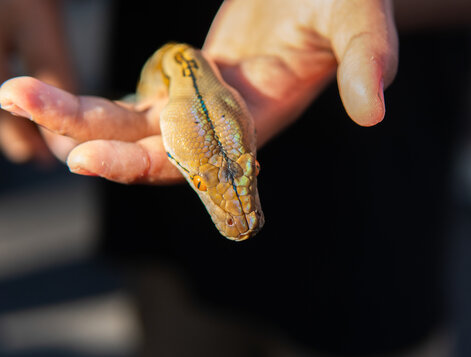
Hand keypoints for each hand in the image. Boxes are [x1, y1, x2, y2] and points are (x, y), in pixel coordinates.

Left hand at [0, 0, 397, 183]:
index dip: (143, 166)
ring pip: (131, 125)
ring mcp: (200, 105)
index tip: (85, 157)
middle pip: (148, 148)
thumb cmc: (342, 3)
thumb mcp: (358, 22)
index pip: (195, 162)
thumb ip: (366, 60)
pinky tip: (53, 95)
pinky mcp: (184, 81)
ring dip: (77, 115)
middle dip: (87, 136)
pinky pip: (134, 102)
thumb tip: (374, 111)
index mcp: (258, 121)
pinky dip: (95, 103)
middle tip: (23, 101)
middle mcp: (224, 126)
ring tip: (18, 92)